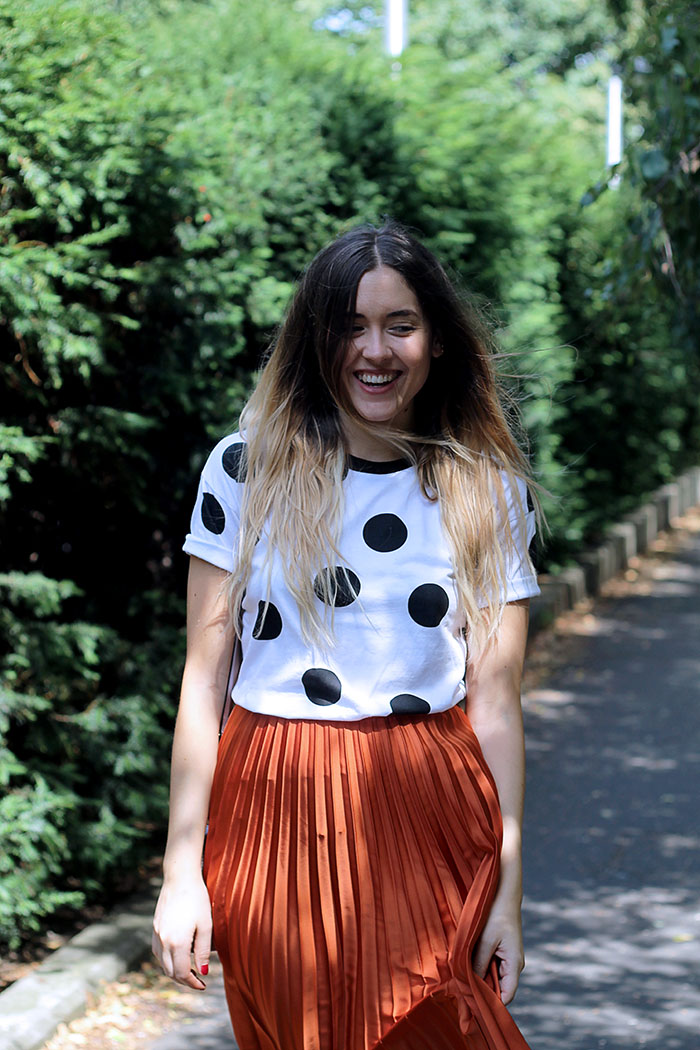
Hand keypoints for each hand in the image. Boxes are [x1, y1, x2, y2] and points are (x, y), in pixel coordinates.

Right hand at [152, 875, 211, 989]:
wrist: (180, 878)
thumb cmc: (197, 899)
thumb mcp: (206, 924)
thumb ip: (203, 950)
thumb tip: (204, 971)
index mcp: (177, 942)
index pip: (182, 973)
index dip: (193, 983)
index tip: (203, 985)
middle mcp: (163, 941)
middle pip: (170, 972)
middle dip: (184, 980)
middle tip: (198, 980)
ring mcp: (156, 934)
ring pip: (162, 963)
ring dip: (174, 971)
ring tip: (189, 970)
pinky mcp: (154, 927)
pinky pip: (158, 951)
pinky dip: (166, 959)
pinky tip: (176, 956)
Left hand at [472, 897, 524, 1004]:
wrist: (504, 894)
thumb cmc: (496, 915)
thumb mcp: (485, 940)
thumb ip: (478, 963)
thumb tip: (471, 984)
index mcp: (514, 964)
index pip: (506, 996)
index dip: (493, 1004)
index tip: (475, 1006)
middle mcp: (514, 965)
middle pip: (499, 989)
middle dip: (483, 991)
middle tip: (462, 993)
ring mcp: (508, 959)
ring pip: (494, 978)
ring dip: (480, 978)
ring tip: (463, 979)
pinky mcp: (502, 952)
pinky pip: (492, 967)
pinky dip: (481, 968)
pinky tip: (468, 966)